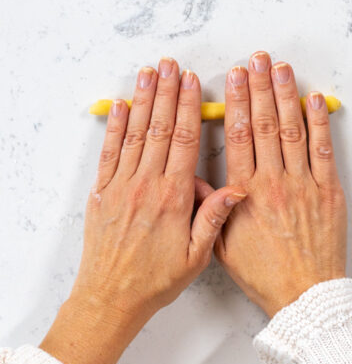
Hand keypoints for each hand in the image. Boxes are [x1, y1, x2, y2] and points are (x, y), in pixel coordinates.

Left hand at [40, 59, 245, 363]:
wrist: (110, 299)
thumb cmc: (156, 280)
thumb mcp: (196, 255)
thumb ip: (214, 217)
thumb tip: (237, 188)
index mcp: (173, 198)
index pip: (184, 141)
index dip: (188, 107)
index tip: (193, 82)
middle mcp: (146, 185)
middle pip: (159, 128)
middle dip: (167, 92)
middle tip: (172, 64)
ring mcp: (121, 186)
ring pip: (135, 133)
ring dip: (143, 99)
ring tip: (149, 72)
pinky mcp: (102, 192)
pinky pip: (110, 151)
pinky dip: (115, 125)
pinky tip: (121, 104)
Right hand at [203, 51, 346, 318]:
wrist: (306, 296)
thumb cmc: (263, 273)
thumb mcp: (221, 246)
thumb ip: (209, 208)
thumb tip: (194, 178)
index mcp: (245, 194)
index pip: (239, 137)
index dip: (236, 102)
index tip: (233, 76)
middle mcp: (274, 183)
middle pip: (265, 125)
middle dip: (260, 87)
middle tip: (257, 58)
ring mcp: (303, 185)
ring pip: (293, 130)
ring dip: (286, 94)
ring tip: (281, 67)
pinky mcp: (329, 191)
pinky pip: (323, 149)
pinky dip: (319, 121)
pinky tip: (313, 98)